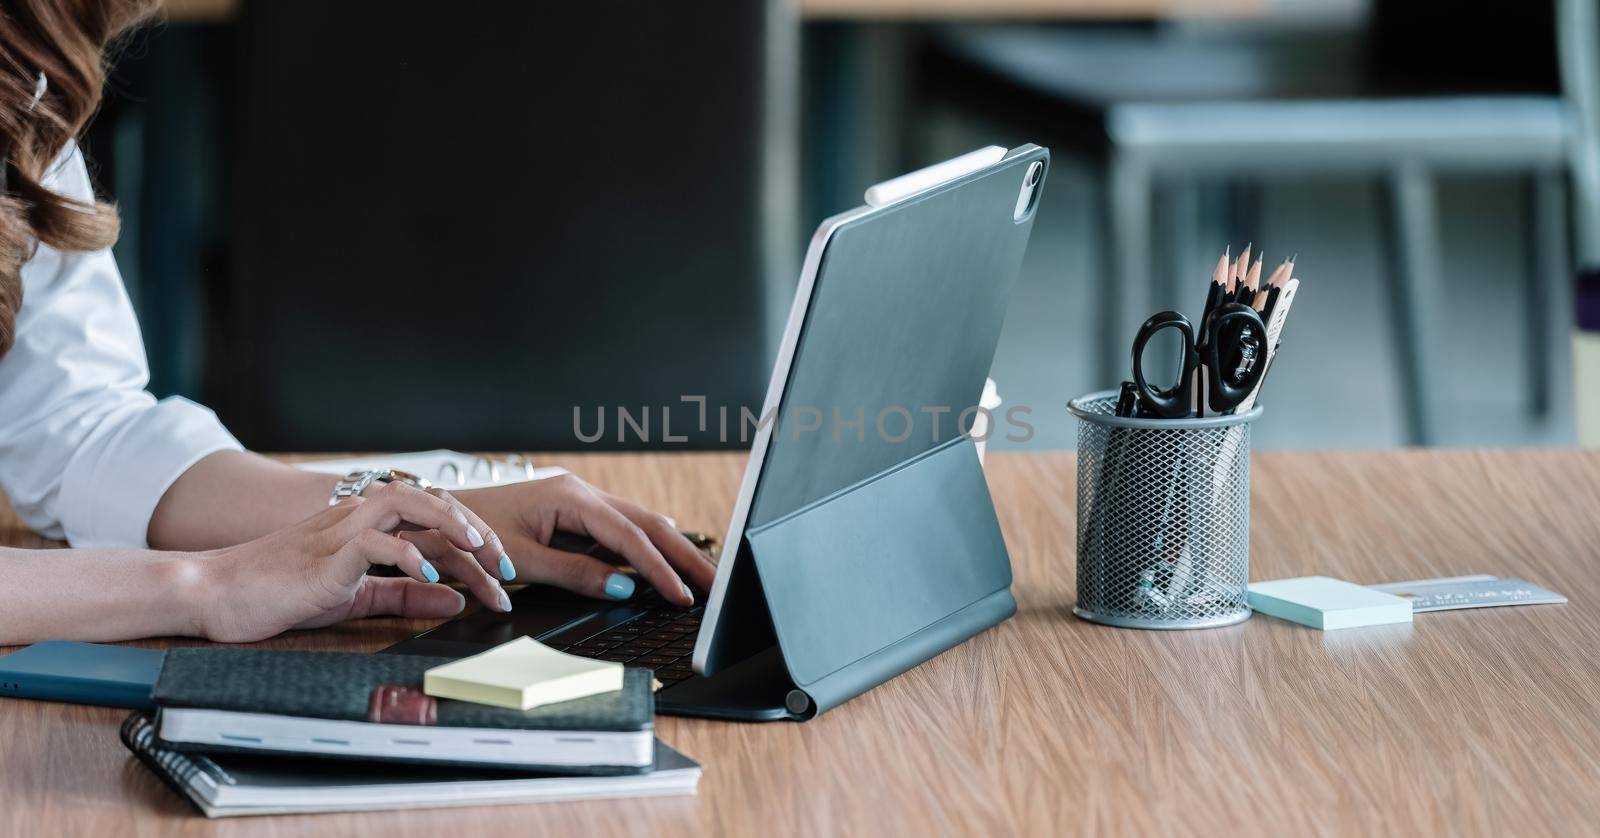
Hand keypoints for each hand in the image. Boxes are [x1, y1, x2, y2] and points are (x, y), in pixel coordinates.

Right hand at [192, 481, 511, 642]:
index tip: (504, 573)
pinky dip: (407, 555)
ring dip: (451, 525)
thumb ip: (404, 593)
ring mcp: (342, 530)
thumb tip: (453, 599)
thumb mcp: (356, 596)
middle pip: (433, 505)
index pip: (436, 521)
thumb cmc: (281, 590)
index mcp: (370, 525)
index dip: (476, 543)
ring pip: (409, 506)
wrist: (218, 593)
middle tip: (508, 566)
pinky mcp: (326, 554)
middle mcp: (360, 517)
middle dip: (477, 532)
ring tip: (481, 552)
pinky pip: (374, 542)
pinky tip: (429, 574)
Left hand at [458, 473, 716, 606]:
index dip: (658, 568)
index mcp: (570, 496)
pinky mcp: (576, 518)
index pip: (628, 535)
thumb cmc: (470, 534)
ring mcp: (581, 504)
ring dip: (669, 553)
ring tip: (700, 578)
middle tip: (715, 583)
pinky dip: (645, 552)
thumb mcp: (521, 560)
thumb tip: (622, 586)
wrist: (437, 517)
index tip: (679, 595)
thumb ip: (573, 574)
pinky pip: (620, 534)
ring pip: (638, 526)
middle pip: (647, 524)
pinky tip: (666, 565)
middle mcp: (581, 494)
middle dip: (682, 555)